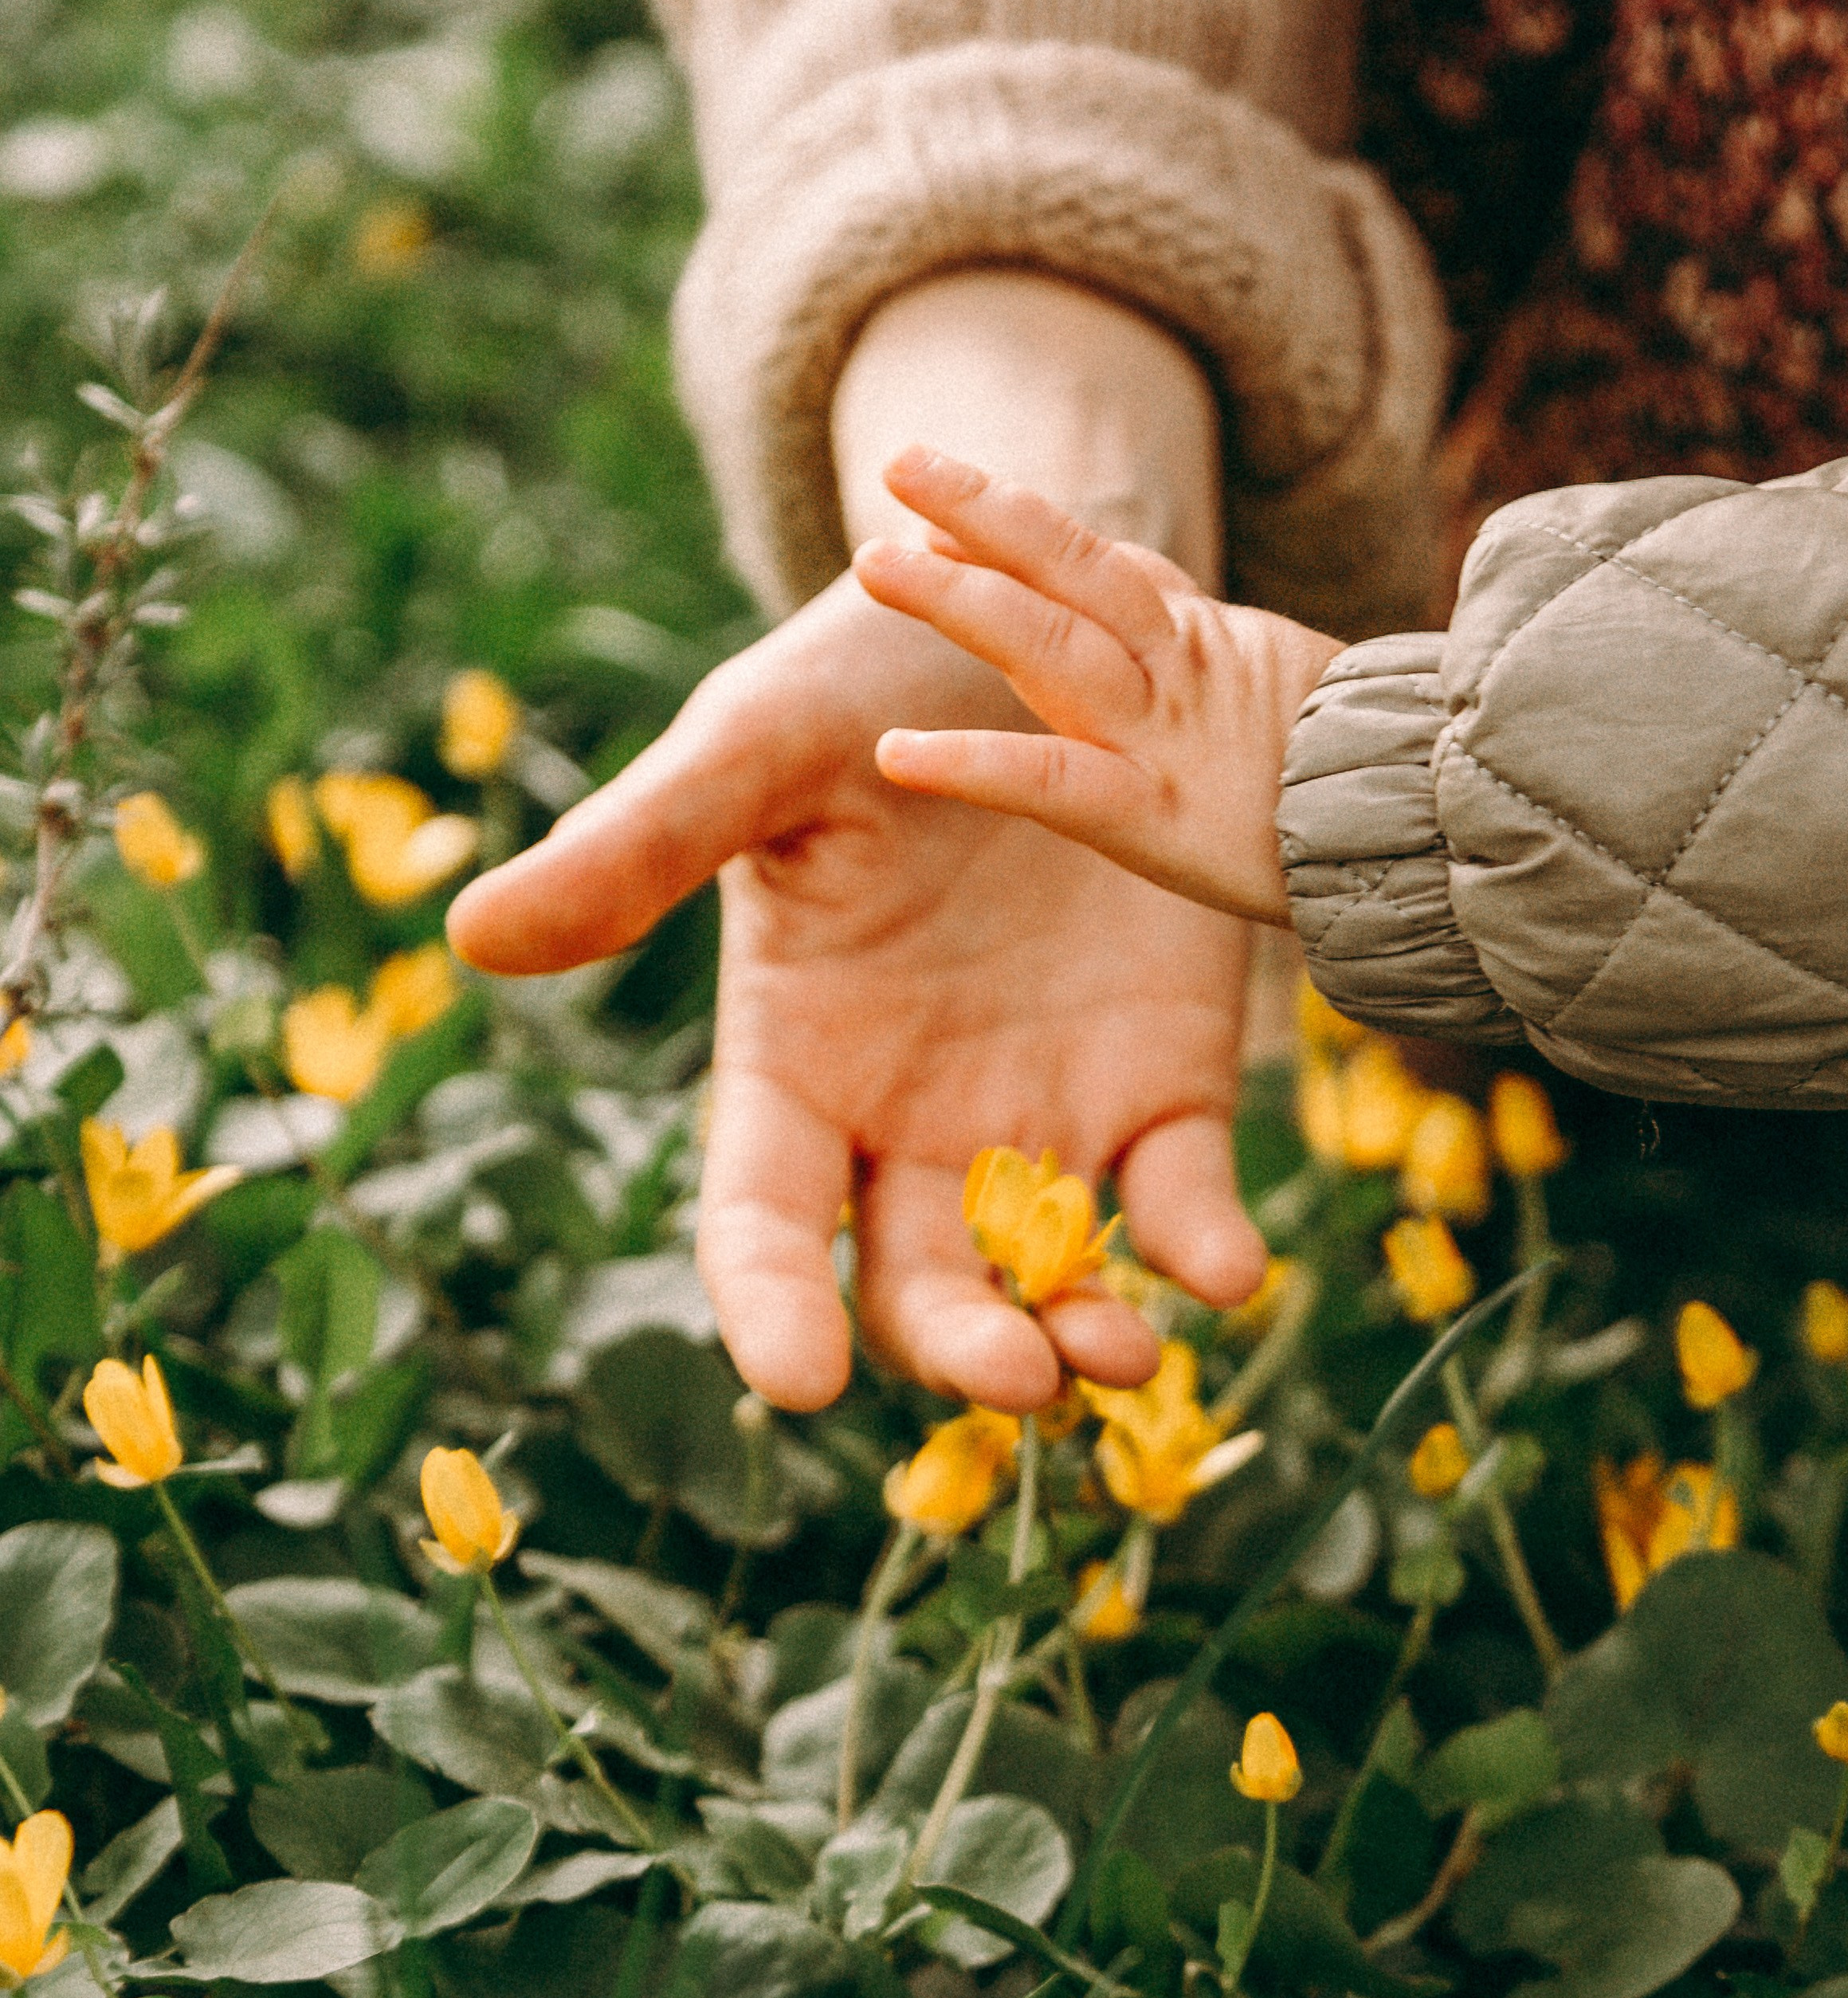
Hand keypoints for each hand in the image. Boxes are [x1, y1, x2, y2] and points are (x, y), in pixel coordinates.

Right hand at [446, 576, 1267, 1413]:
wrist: (1047, 619)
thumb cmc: (866, 678)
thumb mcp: (755, 748)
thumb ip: (639, 847)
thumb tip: (471, 937)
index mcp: (794, 1061)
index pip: (760, 1215)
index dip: (766, 1302)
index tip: (793, 1379)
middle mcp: (911, 1120)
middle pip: (915, 1286)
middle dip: (958, 1344)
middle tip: (1014, 1371)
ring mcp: (1041, 1114)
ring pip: (1048, 1276)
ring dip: (1082, 1330)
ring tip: (1119, 1346)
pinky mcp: (1162, 1085)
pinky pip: (1179, 1197)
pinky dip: (1204, 1246)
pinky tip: (1227, 1267)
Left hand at [860, 450, 1339, 921]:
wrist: (1443, 838)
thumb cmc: (1380, 789)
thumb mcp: (1306, 705)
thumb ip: (1240, 671)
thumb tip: (1208, 638)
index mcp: (1213, 649)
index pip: (1112, 572)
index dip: (1027, 535)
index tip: (950, 510)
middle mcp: (1181, 672)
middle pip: (1071, 569)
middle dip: (983, 515)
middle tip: (899, 463)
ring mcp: (1165, 733)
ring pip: (1049, 641)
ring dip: (958, 598)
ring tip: (874, 562)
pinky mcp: (1155, 812)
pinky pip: (1048, 778)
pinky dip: (970, 762)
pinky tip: (897, 753)